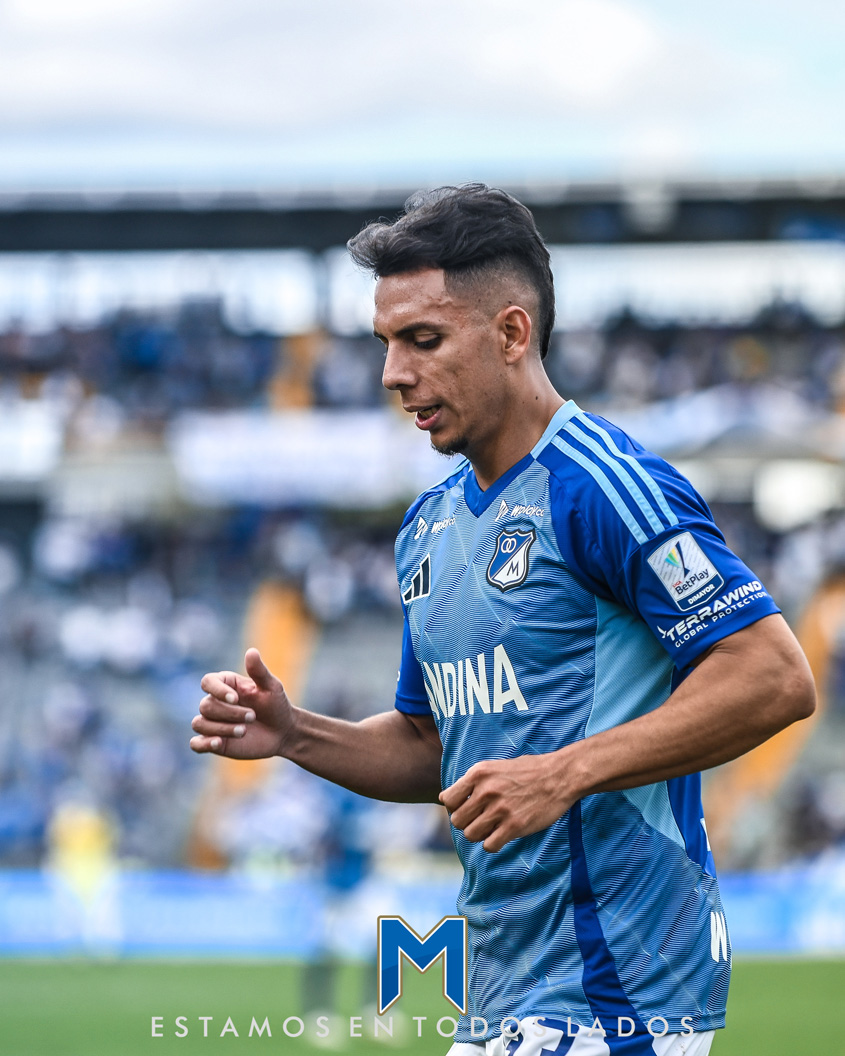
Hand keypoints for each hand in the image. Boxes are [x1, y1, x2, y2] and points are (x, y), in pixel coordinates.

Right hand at [190, 648, 293, 759]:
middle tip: (252, 717)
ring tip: (244, 731)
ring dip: (222, 728)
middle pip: (206, 706)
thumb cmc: (277, 706)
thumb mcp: (271, 687)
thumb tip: (251, 651)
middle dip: (230, 713)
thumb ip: (259, 671)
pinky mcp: (214, 742)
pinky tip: (219, 743)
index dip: (217, 690)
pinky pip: (196, 744)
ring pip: (200, 724)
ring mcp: (213, 723)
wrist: (283, 732)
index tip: (235, 698)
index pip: (207, 682)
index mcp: (226, 685)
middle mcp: (216, 702)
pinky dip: (203, 743)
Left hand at [439, 751, 575, 852]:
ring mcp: (500, 809)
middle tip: (481, 819)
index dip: (455, 806)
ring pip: (471, 835)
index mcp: (478, 773)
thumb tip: (448, 800)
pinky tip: (502, 834)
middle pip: (457, 821)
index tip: (468, 807)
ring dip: (480, 834)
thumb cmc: (528, 771)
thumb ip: (473, 782)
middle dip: (467, 823)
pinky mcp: (515, 826)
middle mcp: (486, 791)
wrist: (560, 776)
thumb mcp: (494, 767)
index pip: (447, 800)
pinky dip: (493, 843)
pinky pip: (489, 846)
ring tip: (492, 827)